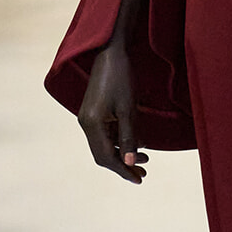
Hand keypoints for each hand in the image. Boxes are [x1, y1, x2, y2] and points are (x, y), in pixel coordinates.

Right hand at [78, 41, 147, 183]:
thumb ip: (129, 138)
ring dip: (123, 154)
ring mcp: (88, 117)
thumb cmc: (122, 77)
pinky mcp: (93, 112)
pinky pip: (105, 134)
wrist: (111, 52)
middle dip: (122, 165)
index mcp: (92, 123)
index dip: (123, 170)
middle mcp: (86, 123)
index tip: (139, 179)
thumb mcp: (129, 109)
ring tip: (146, 159)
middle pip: (102, 154)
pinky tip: (137, 143)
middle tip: (143, 173)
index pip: (106, 156)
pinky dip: (120, 142)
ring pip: (104, 145)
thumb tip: (130, 163)